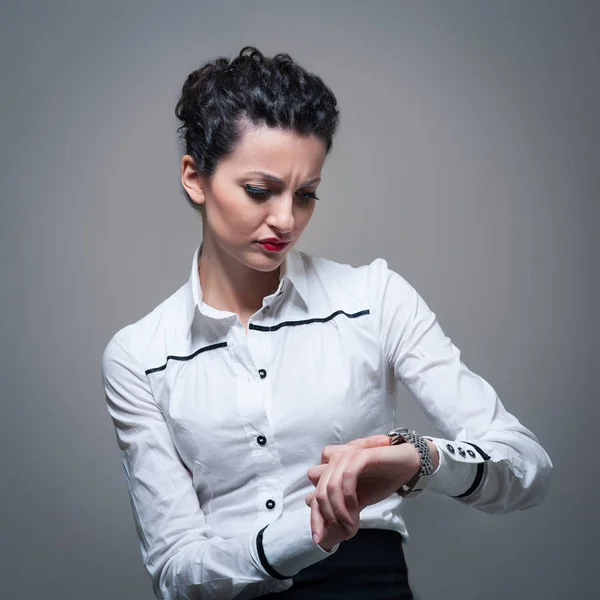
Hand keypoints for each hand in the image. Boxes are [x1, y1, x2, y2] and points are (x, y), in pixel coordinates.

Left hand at [305, 434, 424, 547]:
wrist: (407, 465)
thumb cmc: (381, 480)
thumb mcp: (358, 500)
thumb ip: (341, 510)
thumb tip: (323, 531)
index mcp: (331, 471)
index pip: (312, 495)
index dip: (315, 518)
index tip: (321, 539)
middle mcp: (335, 461)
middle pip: (318, 492)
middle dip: (327, 518)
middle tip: (342, 533)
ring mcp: (346, 455)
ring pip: (330, 487)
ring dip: (339, 511)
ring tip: (350, 526)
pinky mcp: (360, 454)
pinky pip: (347, 478)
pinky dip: (348, 497)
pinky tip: (357, 509)